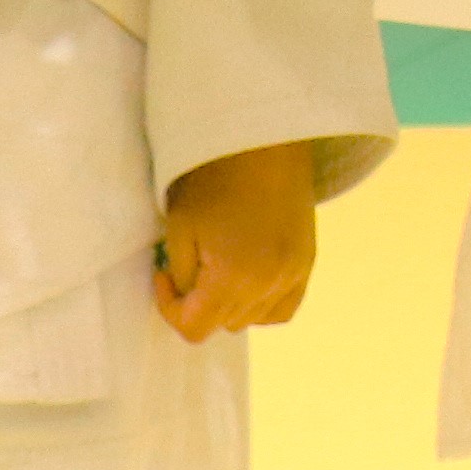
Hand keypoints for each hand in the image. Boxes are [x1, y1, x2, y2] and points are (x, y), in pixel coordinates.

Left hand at [153, 139, 324, 339]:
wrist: (263, 140)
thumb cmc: (212, 177)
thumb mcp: (180, 227)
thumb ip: (183, 275)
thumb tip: (188, 297)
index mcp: (232, 277)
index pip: (195, 329)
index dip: (170, 310)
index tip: (163, 276)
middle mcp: (268, 284)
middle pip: (223, 325)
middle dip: (199, 303)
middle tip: (189, 264)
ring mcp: (293, 274)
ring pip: (252, 319)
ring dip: (230, 304)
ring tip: (219, 266)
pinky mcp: (307, 262)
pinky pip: (282, 308)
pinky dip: (262, 304)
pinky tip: (248, 280)